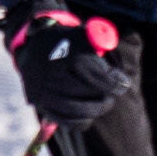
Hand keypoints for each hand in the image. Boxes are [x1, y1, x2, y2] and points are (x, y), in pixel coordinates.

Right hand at [6, 0, 133, 129]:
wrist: (33, 47)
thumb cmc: (67, 42)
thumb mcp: (83, 35)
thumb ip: (101, 41)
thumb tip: (111, 56)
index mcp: (64, 53)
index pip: (93, 74)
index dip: (112, 83)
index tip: (123, 85)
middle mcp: (51, 72)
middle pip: (85, 92)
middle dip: (105, 96)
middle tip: (113, 95)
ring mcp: (43, 90)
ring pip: (75, 109)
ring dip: (95, 109)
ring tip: (104, 104)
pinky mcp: (40, 103)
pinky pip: (63, 120)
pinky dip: (80, 121)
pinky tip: (90, 115)